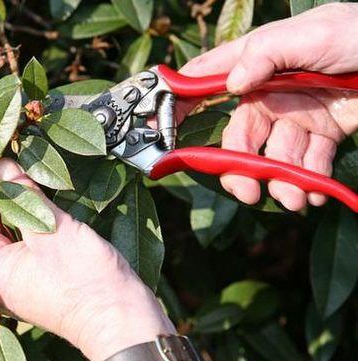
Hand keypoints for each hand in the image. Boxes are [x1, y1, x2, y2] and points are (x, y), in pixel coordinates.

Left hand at [0, 157, 172, 360]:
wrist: (120, 318)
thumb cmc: (85, 281)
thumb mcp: (50, 230)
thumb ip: (22, 194)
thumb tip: (2, 164)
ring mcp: (13, 275)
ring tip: (7, 166)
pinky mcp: (33, 272)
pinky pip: (14, 236)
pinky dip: (16, 211)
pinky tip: (25, 189)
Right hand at [180, 3, 357, 210]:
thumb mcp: (312, 34)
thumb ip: (267, 54)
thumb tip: (230, 83)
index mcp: (258, 64)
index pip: (208, 83)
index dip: (180, 104)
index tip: (161, 132)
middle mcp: (270, 93)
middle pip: (240, 137)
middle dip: (240, 168)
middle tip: (247, 192)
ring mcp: (297, 115)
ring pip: (276, 158)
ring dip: (282, 183)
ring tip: (296, 199)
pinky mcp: (325, 133)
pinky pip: (310, 164)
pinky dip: (311, 183)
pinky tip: (317, 194)